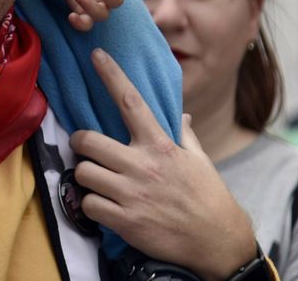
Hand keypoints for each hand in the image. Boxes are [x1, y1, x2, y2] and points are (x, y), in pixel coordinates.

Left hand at [71, 49, 254, 277]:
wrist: (217, 241)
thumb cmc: (208, 196)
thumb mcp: (199, 160)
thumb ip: (184, 135)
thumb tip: (182, 115)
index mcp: (161, 145)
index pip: (131, 102)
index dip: (111, 75)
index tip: (96, 55)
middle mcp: (142, 165)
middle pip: (88, 140)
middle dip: (80, 142)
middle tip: (85, 147)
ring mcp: (132, 194)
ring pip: (83, 173)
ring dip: (85, 176)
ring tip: (97, 180)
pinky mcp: (125, 221)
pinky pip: (88, 205)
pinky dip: (91, 205)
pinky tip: (104, 206)